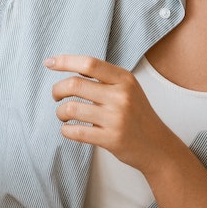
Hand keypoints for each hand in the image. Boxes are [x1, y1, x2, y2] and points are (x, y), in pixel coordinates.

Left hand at [46, 53, 184, 176]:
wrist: (157, 146)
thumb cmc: (137, 115)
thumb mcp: (128, 89)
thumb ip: (104, 78)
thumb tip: (69, 66)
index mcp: (125, 79)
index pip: (89, 63)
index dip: (65, 61)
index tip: (49, 62)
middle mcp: (121, 96)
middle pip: (74, 85)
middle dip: (57, 90)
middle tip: (56, 96)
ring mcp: (116, 118)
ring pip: (70, 109)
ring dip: (60, 112)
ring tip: (64, 115)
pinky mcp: (111, 139)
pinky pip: (75, 132)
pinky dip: (65, 130)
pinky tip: (69, 129)